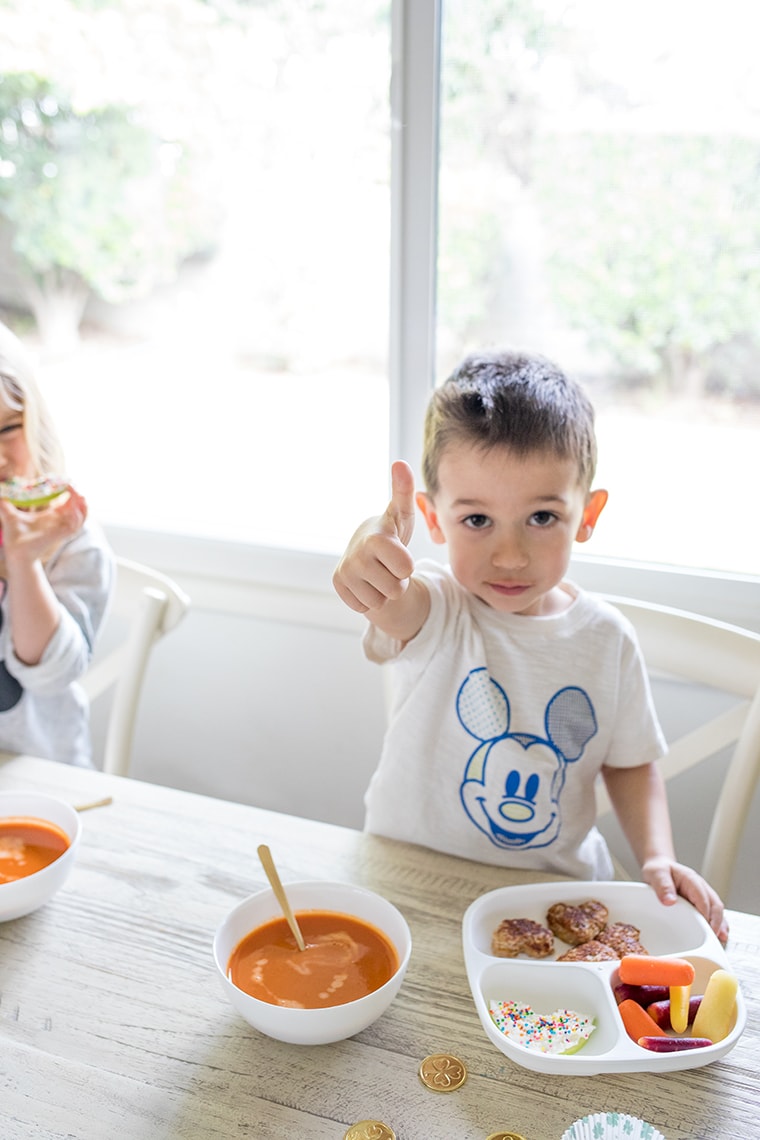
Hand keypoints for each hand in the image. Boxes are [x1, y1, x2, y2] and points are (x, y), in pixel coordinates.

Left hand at [0, 486, 87, 570]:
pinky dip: (76, 514)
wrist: (15, 550)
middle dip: (79, 495)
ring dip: (81, 504)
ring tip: (76, 493)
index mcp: (51, 516)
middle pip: (79, 507)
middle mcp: (60, 522)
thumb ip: (5, 504)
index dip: (70, 491)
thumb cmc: (15, 535)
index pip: (68, 502)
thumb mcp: (10, 514)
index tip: (66, 481)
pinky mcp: (62, 535)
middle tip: (72, 485)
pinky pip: (76, 524)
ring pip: (82, 516)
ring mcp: (62, 528)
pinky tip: (70, 506)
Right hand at [332, 460, 416, 613]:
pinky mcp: (338, 586)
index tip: (397, 552)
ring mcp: (345, 573)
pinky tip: (366, 581)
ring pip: (381, 601)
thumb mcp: (401, 514)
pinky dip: (369, 597)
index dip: (407, 565)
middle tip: (387, 564)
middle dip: (397, 580)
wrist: (363, 547)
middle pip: (396, 589)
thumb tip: (400, 463)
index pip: (406, 569)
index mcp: (376, 539)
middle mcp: (357, 556)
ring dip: (383, 590)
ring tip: (378, 571)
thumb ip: (403, 491)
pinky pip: (366, 606)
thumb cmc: (390, 531)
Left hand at [641, 855, 728, 944]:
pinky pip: (713, 914)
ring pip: (716, 910)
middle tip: (711, 937)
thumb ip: (662, 885)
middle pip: (714, 904)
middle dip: (716, 921)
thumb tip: (670, 901)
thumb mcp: (656, 873)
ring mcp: (703, 895)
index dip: (704, 912)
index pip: (702, 896)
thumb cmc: (659, 870)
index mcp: (691, 879)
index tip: (704, 926)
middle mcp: (700, 887)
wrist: (659, 868)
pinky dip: (717, 925)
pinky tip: (719, 936)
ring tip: (719, 939)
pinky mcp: (701, 903)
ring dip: (719, 925)